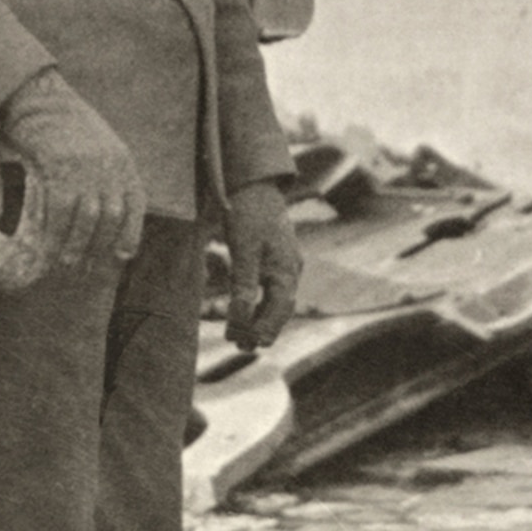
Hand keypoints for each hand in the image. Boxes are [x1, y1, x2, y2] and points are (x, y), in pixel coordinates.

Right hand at [0, 71, 145, 271]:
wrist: (38, 99)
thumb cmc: (63, 123)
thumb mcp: (97, 143)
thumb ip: (106, 170)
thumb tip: (103, 208)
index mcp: (123, 160)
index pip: (135, 203)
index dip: (131, 231)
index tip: (124, 254)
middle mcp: (110, 166)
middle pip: (111, 217)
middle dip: (100, 246)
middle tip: (88, 267)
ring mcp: (86, 169)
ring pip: (88, 220)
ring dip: (78, 247)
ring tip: (69, 263)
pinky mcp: (59, 171)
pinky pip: (61, 214)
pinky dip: (56, 237)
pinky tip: (49, 250)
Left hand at [222, 181, 301, 350]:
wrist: (254, 184)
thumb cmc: (248, 214)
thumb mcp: (243, 249)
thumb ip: (242, 285)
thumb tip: (240, 321)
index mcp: (287, 268)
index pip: (280, 308)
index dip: (266, 329)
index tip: (250, 345)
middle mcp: (291, 268)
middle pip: (281, 307)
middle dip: (262, 328)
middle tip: (241, 346)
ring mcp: (285, 263)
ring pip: (276, 299)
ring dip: (259, 317)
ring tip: (240, 335)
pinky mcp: (276, 257)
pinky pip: (271, 287)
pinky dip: (258, 301)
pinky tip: (245, 308)